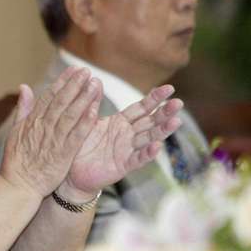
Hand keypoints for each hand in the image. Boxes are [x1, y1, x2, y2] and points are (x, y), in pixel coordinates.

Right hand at [0, 67, 101, 198]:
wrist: (19, 184)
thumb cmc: (17, 160)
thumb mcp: (15, 130)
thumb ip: (23, 108)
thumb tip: (24, 86)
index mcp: (32, 120)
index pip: (49, 96)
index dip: (62, 82)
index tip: (73, 70)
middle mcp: (43, 126)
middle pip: (61, 101)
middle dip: (75, 85)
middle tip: (86, 71)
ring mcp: (54, 139)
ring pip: (71, 114)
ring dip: (83, 98)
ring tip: (94, 84)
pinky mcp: (63, 153)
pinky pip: (77, 135)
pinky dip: (85, 122)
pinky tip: (94, 110)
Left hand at [61, 85, 182, 196]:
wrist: (72, 171)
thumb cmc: (80, 143)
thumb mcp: (86, 120)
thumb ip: (92, 102)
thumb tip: (95, 79)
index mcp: (120, 122)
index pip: (141, 108)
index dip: (154, 98)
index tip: (169, 88)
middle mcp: (128, 135)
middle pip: (150, 121)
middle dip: (165, 112)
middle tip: (179, 102)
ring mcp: (128, 150)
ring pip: (148, 138)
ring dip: (162, 131)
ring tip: (176, 121)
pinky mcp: (123, 165)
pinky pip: (137, 159)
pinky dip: (147, 153)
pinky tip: (157, 146)